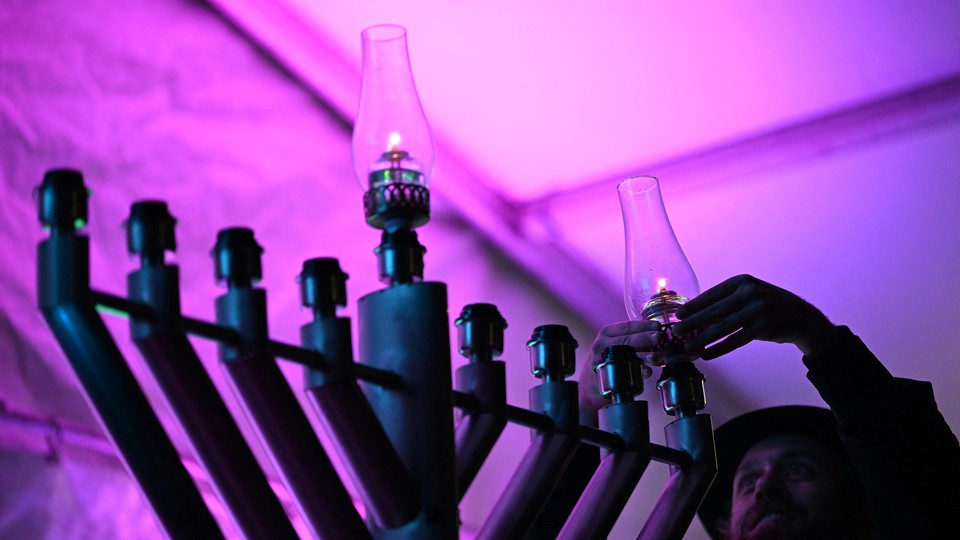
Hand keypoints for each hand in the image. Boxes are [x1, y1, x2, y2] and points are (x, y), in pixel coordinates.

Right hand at [579, 320, 661, 410]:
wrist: (592, 380)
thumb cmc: (610, 357)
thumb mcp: (615, 341)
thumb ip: (631, 337)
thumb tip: (658, 333)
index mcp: (607, 332)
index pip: (627, 326)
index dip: (644, 326)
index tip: (658, 326)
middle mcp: (602, 344)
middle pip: (626, 340)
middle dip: (645, 338)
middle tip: (659, 337)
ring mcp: (603, 360)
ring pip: (625, 356)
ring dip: (643, 355)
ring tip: (656, 356)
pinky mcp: (605, 375)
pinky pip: (625, 373)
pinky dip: (638, 372)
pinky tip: (648, 371)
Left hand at [672, 274, 836, 359]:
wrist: (801, 316)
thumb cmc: (767, 306)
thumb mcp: (748, 295)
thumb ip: (725, 303)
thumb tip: (695, 317)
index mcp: (741, 282)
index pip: (711, 295)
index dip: (692, 306)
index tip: (678, 315)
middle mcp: (749, 293)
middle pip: (714, 311)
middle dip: (692, 323)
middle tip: (676, 332)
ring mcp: (758, 310)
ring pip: (723, 328)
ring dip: (702, 340)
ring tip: (688, 348)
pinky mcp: (764, 327)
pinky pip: (736, 340)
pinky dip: (720, 349)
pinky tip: (707, 355)